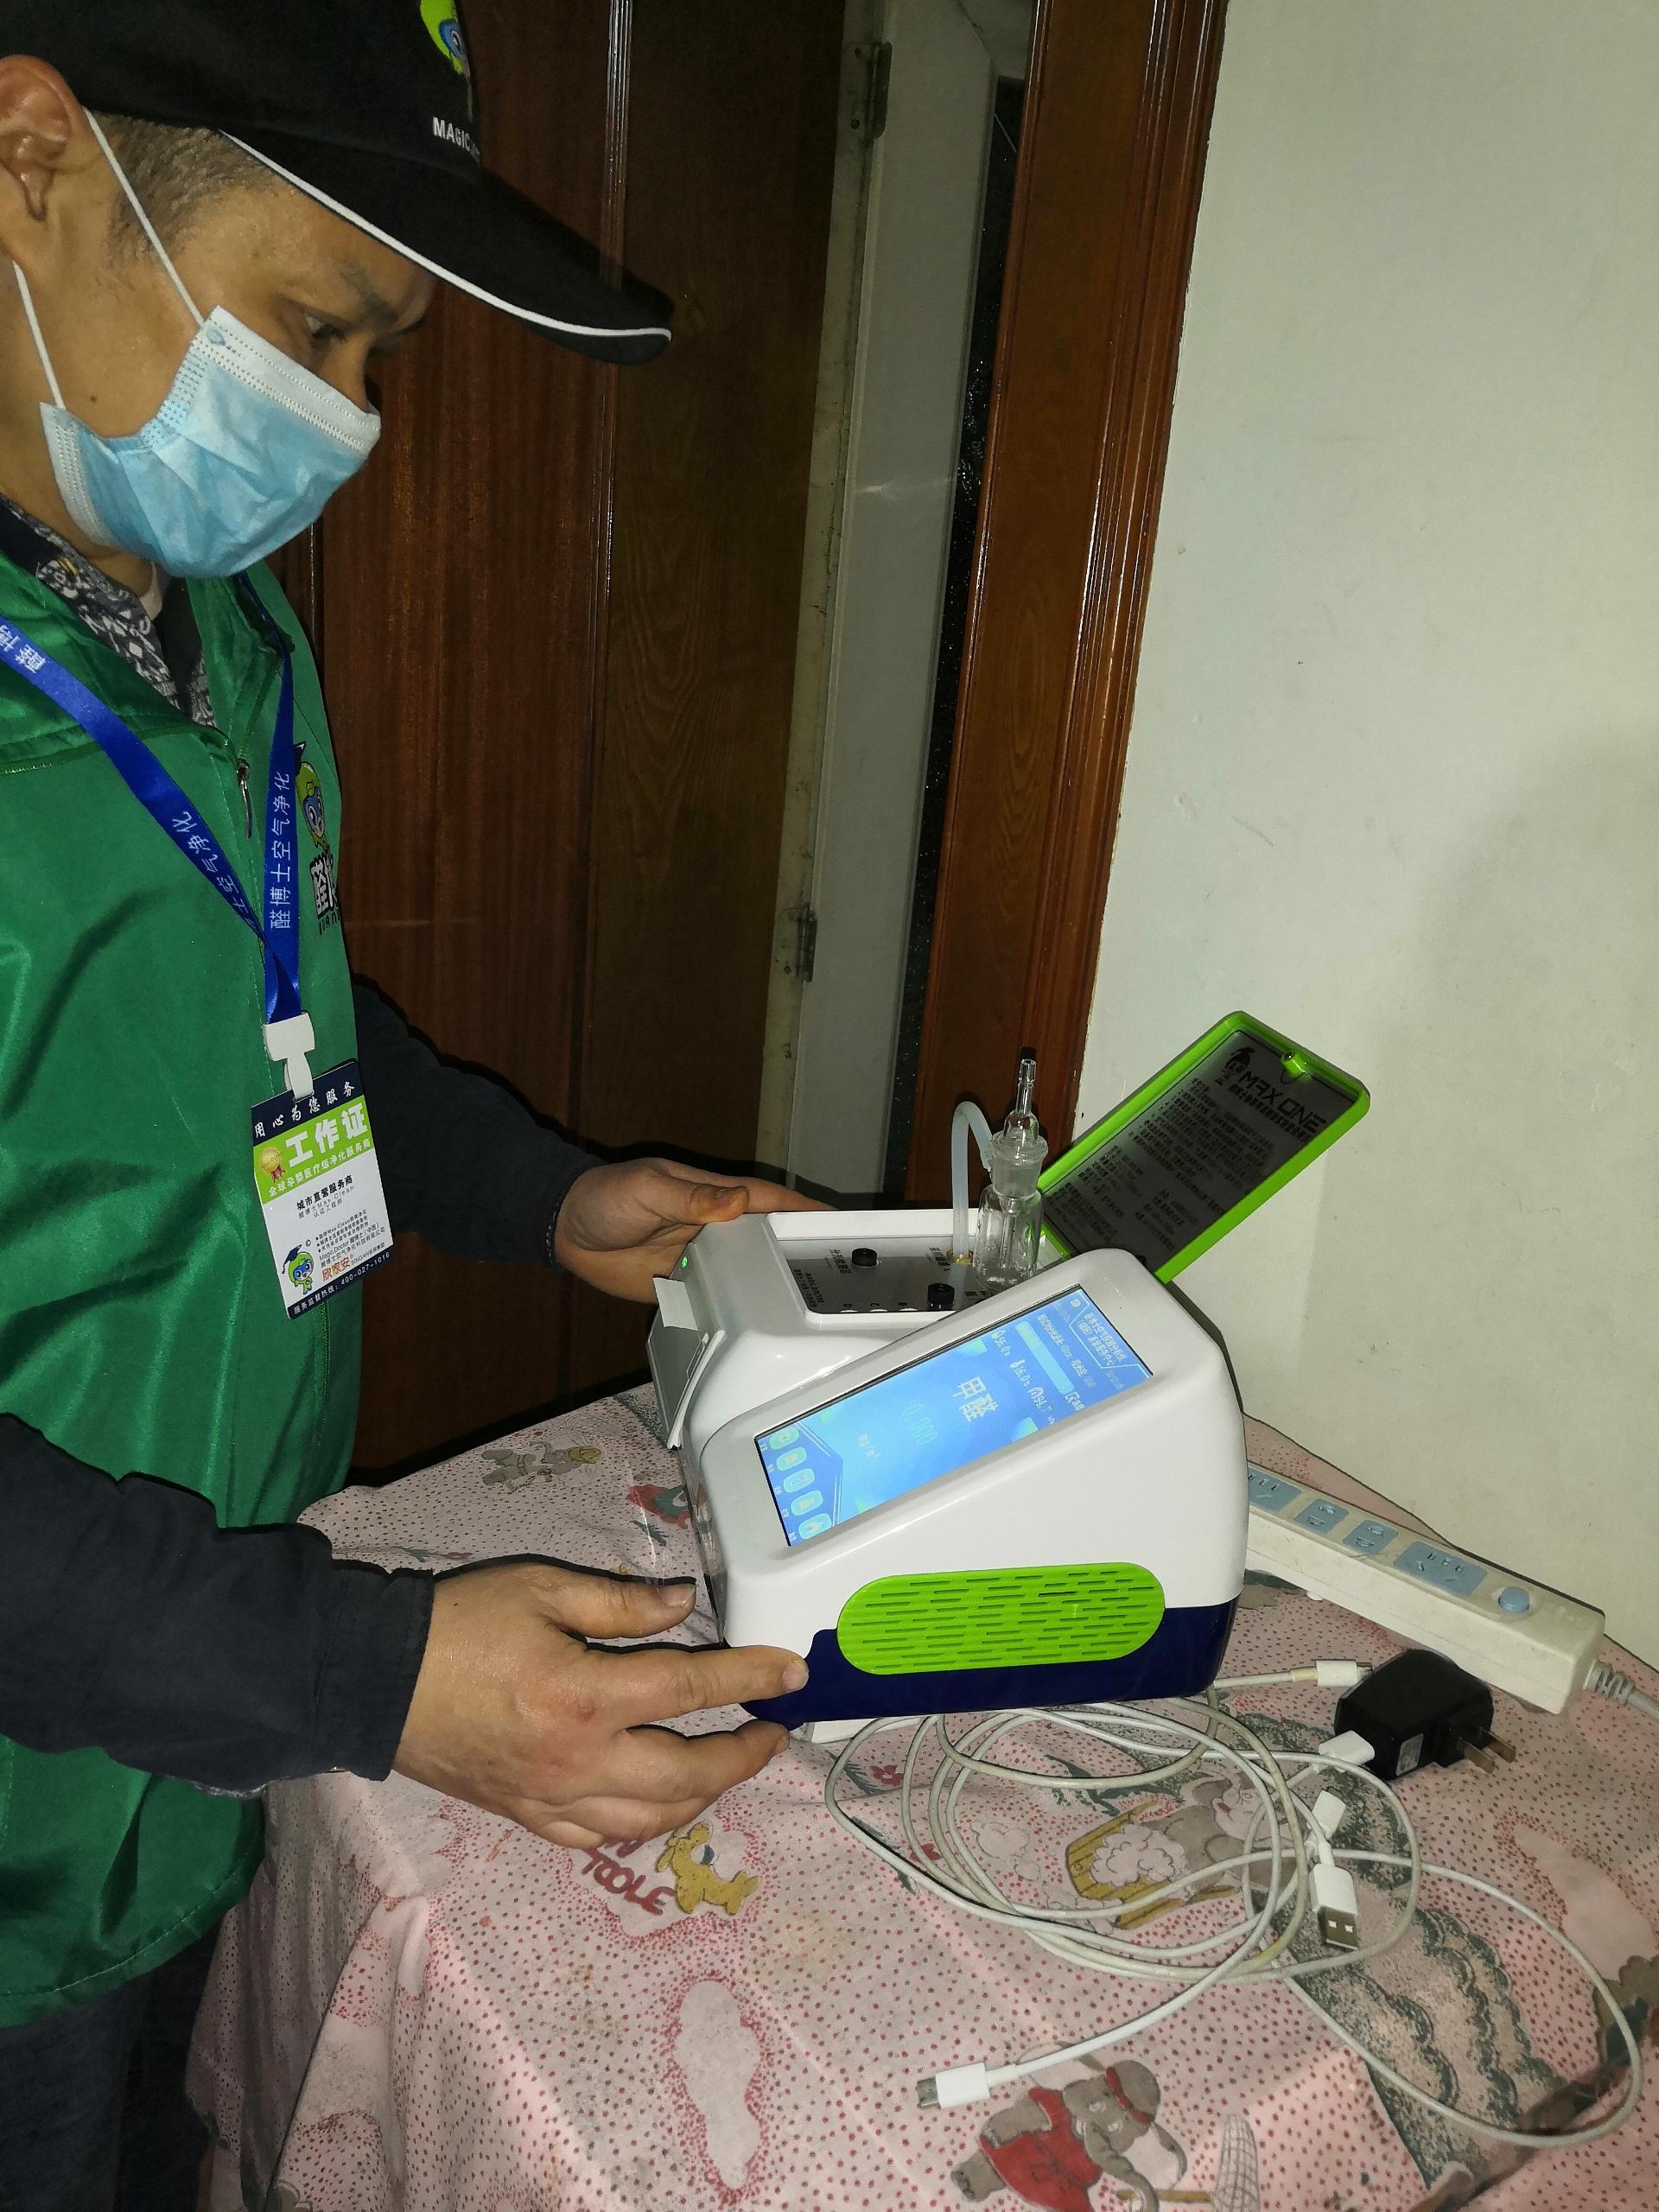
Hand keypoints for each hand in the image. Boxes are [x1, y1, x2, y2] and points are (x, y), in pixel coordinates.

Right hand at [394, 1562, 805, 1847]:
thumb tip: (685, 1605)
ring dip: (702, 1797)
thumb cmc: (458, 1625)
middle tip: (772, 1732)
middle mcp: (578, 1761)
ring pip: (649, 1820)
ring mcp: (551, 1799)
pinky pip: (597, 1837)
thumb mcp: (542, 1588)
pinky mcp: (525, 1816)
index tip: (791, 1674)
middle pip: (686, 1774)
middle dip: (742, 1756)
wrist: (374, 1681)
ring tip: (727, 1766)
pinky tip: (658, 1804)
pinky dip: (641, 1824)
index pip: (691, 1691)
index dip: (750, 1679)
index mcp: (586, 1697)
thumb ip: (621, 1604)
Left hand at [554, 1157, 825, 1302]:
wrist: (565, 1231)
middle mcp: (717, 1229)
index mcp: (716, 1197)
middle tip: (844, 1278)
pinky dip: (738, 1313)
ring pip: (750, 1274)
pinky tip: (758, 1331)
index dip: (808, 1212)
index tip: (847, 1226)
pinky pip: (720, 1301)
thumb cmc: (604, 1196)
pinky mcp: (685, 1287)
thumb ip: (690, 1196)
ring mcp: (703, 1260)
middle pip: (770, 1242)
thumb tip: (738, 1202)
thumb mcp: (647, 1188)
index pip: (772, 1202)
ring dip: (775, 1287)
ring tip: (813, 1310)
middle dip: (804, 1253)